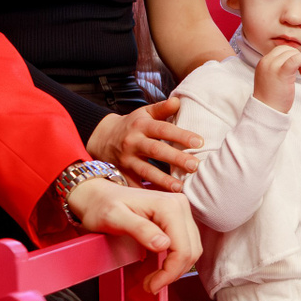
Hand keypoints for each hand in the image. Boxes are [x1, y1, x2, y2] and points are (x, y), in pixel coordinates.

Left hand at [64, 181, 201, 292]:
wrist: (98, 196)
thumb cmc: (102, 206)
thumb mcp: (114, 218)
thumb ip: (139, 229)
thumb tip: (164, 245)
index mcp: (169, 206)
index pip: (182, 248)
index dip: (170, 272)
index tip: (152, 286)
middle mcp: (180, 206)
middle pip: (190, 250)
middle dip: (172, 273)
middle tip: (150, 286)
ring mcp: (181, 211)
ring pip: (191, 250)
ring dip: (174, 269)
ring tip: (153, 279)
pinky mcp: (178, 219)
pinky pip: (185, 245)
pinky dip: (174, 260)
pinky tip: (158, 267)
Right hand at [88, 100, 202, 192]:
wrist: (101, 138)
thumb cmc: (132, 125)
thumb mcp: (144, 113)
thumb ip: (162, 108)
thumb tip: (178, 100)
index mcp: (141, 126)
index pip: (163, 129)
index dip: (181, 135)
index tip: (199, 142)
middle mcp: (133, 142)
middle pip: (157, 151)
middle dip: (176, 158)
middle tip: (195, 166)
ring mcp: (126, 160)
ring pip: (146, 171)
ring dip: (163, 180)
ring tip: (181, 187)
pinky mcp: (122, 174)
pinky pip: (134, 185)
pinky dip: (147, 193)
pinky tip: (162, 200)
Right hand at [252, 44, 300, 113]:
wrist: (268, 110)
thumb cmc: (272, 97)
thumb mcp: (272, 77)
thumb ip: (278, 67)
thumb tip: (294, 59)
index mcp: (263, 62)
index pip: (281, 50)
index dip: (293, 55)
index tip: (298, 67)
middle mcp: (266, 62)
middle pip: (287, 49)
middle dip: (298, 57)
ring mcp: (272, 67)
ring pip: (292, 53)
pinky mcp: (281, 73)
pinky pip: (295, 59)